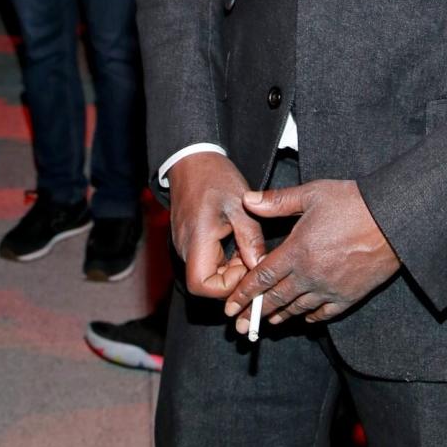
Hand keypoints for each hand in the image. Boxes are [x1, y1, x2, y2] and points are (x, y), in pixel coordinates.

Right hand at [168, 152, 265, 299]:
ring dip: (230, 266)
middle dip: (233, 276)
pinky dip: (224, 257)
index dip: (226, 286)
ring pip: (208, 272)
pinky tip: (236, 238)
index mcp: (196, 241)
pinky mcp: (189, 241)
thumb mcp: (241, 205)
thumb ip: (251, 239)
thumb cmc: (215, 177)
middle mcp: (185, 248)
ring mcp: (185, 245)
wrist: (192, 159)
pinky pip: (207, 260)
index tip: (246, 266)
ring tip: (245, 241)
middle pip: (206, 283)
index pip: (202, 286)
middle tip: (251, 253)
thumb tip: (260, 267)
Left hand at [224, 179, 399, 332]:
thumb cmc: (352, 202)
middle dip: (255, 313)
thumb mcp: (312, 194)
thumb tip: (248, 200)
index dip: (244, 293)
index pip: (262, 277)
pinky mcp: (349, 296)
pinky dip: (310, 317)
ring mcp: (330, 288)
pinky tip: (303, 317)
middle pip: (276, 299)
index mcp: (297, 251)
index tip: (230, 306)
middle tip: (240, 327)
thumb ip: (278, 201)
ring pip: (297, 309)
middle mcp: (310, 275)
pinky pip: (324, 313)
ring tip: (267, 322)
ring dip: (279, 316)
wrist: (392, 219)